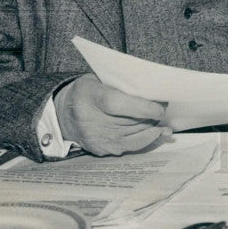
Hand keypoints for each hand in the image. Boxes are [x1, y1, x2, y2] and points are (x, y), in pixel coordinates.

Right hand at [54, 75, 170, 156]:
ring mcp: (97, 139)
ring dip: (153, 129)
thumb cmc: (86, 91)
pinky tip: (157, 133)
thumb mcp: (98, 78)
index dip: (143, 107)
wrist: (61, 114)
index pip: (119, 104)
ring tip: (165, 122)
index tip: (161, 107)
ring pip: (134, 136)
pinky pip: (130, 147)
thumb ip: (122, 83)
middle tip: (166, 107)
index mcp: (91, 97)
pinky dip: (146, 139)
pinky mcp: (101, 150)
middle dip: (153, 117)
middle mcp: (92, 121)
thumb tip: (152, 89)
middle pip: (131, 122)